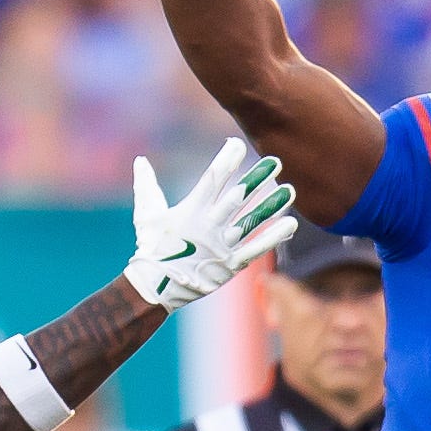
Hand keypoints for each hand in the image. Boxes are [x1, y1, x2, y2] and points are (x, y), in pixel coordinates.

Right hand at [126, 136, 297, 311]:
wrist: (156, 286)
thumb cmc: (151, 247)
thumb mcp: (146, 214)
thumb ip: (146, 185)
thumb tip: (140, 160)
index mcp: (191, 210)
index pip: (212, 179)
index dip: (226, 160)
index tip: (238, 144)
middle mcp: (210, 225)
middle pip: (238, 197)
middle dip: (257, 178)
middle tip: (275, 161)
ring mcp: (222, 245)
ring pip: (251, 220)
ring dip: (272, 204)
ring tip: (289, 189)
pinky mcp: (231, 264)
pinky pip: (256, 248)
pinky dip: (274, 236)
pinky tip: (291, 224)